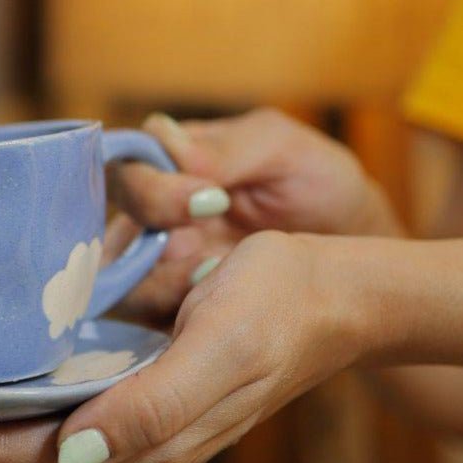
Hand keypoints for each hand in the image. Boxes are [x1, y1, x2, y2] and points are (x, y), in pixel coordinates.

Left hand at [0, 230, 359, 462]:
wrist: (332, 294)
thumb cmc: (280, 313)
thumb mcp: (221, 355)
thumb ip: (151, 411)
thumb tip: (72, 456)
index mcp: (135, 448)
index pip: (10, 453)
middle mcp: (118, 441)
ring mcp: (119, 412)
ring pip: (11, 421)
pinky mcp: (125, 380)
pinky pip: (38, 392)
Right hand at [108, 109, 401, 325]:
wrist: (354, 252)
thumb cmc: (319, 186)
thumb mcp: (283, 151)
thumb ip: (227, 148)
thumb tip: (167, 148)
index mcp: (172, 161)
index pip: (127, 165)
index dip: (154, 185)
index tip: (211, 199)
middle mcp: (152, 210)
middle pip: (107, 221)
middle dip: (153, 234)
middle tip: (207, 247)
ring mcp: (156, 261)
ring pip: (116, 275)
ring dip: (159, 280)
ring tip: (215, 278)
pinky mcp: (168, 305)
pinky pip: (140, 314)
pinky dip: (170, 313)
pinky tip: (213, 305)